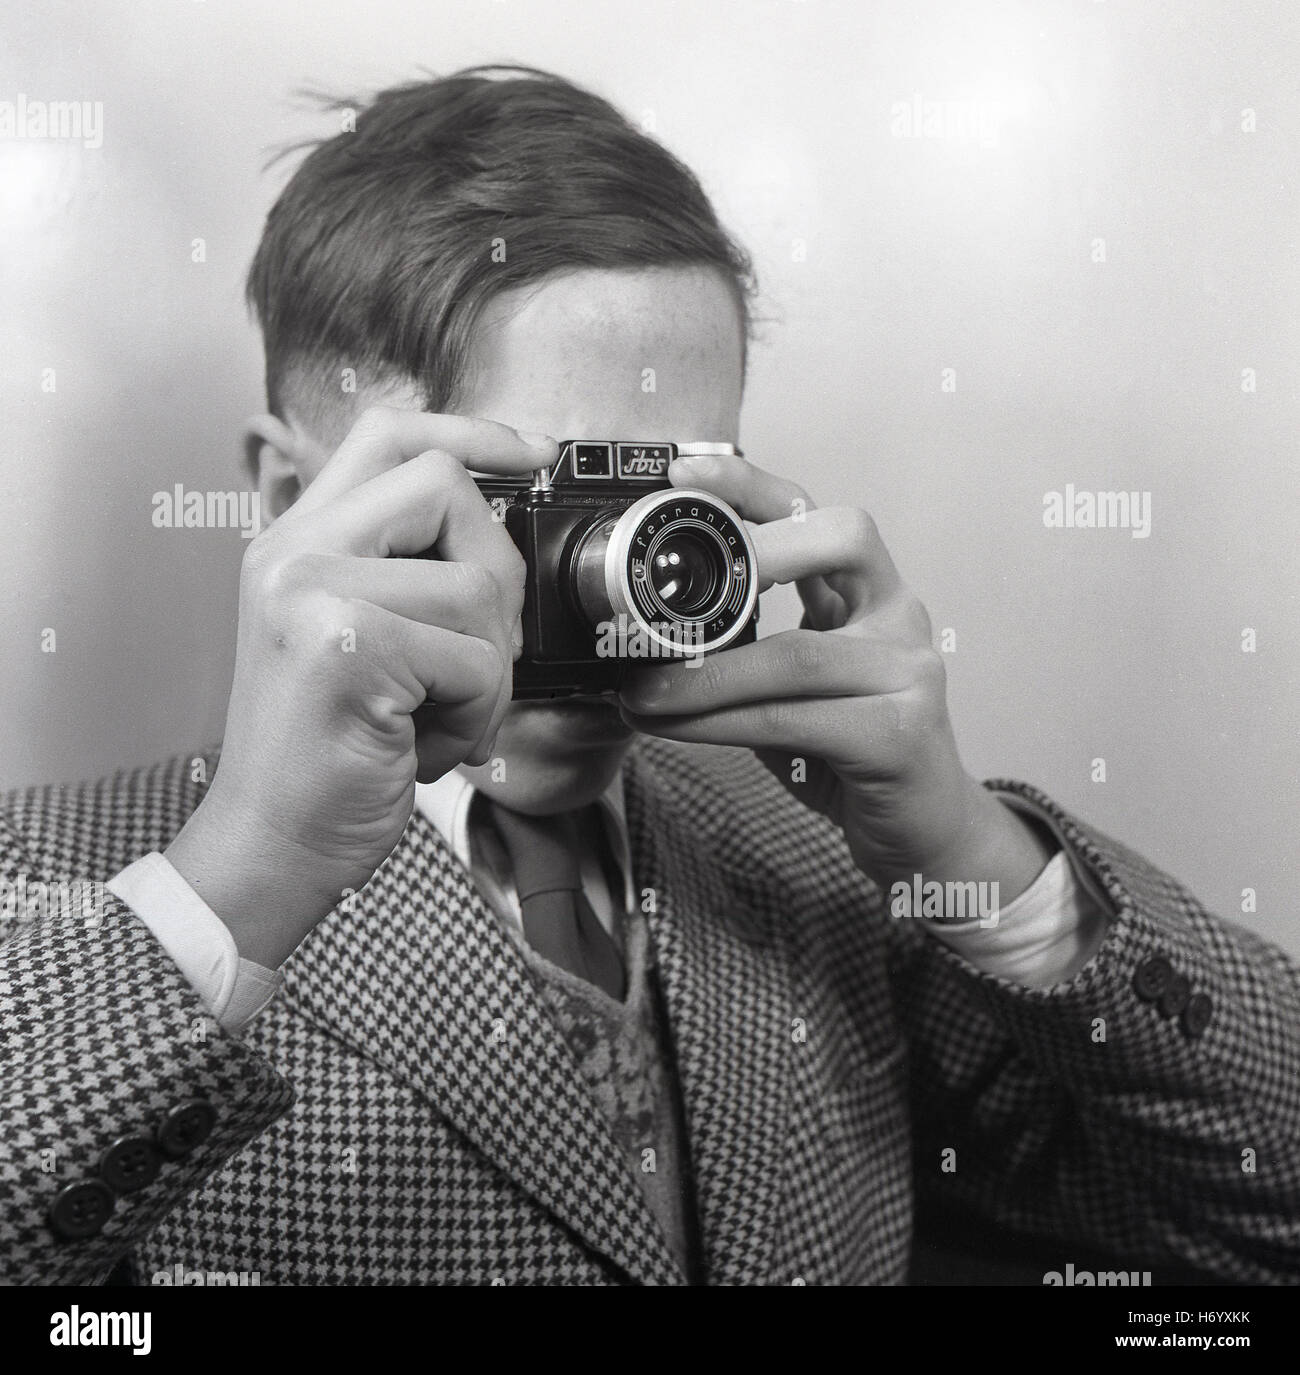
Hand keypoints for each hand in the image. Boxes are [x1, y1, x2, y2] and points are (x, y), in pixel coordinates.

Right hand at [166, 407, 555, 965]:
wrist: (276, 845)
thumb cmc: (332, 753)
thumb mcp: (358, 640)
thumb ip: (405, 573)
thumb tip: (499, 525)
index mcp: (297, 541)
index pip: (388, 433)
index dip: (471, 431)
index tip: (532, 455)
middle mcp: (293, 553)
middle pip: (445, 486)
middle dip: (497, 571)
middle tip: (477, 650)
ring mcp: (312, 594)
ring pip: (476, 586)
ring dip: (487, 669)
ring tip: (437, 715)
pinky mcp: (348, 648)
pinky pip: (477, 659)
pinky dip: (478, 714)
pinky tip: (429, 745)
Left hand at [618, 453, 1054, 903]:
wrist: (921, 827)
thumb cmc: (846, 747)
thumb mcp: (793, 682)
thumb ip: (745, 644)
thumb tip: (642, 633)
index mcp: (868, 589)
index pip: (816, 511)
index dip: (752, 483)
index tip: (686, 470)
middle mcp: (900, 613)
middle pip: (842, 539)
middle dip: (755, 549)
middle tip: (676, 591)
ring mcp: (909, 671)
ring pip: (795, 653)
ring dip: (703, 677)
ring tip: (640, 693)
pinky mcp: (898, 735)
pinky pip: (792, 719)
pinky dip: (719, 723)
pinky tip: (674, 729)